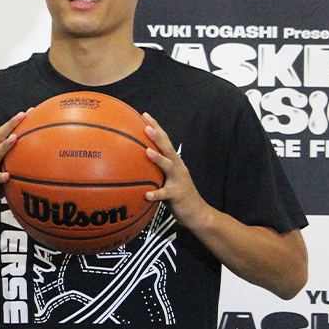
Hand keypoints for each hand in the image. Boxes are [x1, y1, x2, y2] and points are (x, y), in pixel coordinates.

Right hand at [0, 110, 26, 216]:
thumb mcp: (3, 178)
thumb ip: (15, 172)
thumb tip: (35, 171)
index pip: (7, 134)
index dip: (17, 123)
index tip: (30, 112)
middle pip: (0, 136)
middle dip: (12, 124)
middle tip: (24, 114)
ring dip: (5, 145)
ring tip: (15, 138)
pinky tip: (7, 176)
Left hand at [142, 112, 209, 229]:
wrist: (197, 213)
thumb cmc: (177, 194)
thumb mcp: (165, 179)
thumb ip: (153, 169)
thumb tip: (131, 161)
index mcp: (174, 161)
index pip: (164, 140)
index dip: (156, 127)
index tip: (144, 115)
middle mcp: (177, 167)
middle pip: (167, 148)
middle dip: (157, 136)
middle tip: (146, 126)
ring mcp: (179, 180)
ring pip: (168, 167)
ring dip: (158, 159)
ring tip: (147, 152)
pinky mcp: (178, 196)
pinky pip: (165, 194)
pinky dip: (156, 194)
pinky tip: (146, 195)